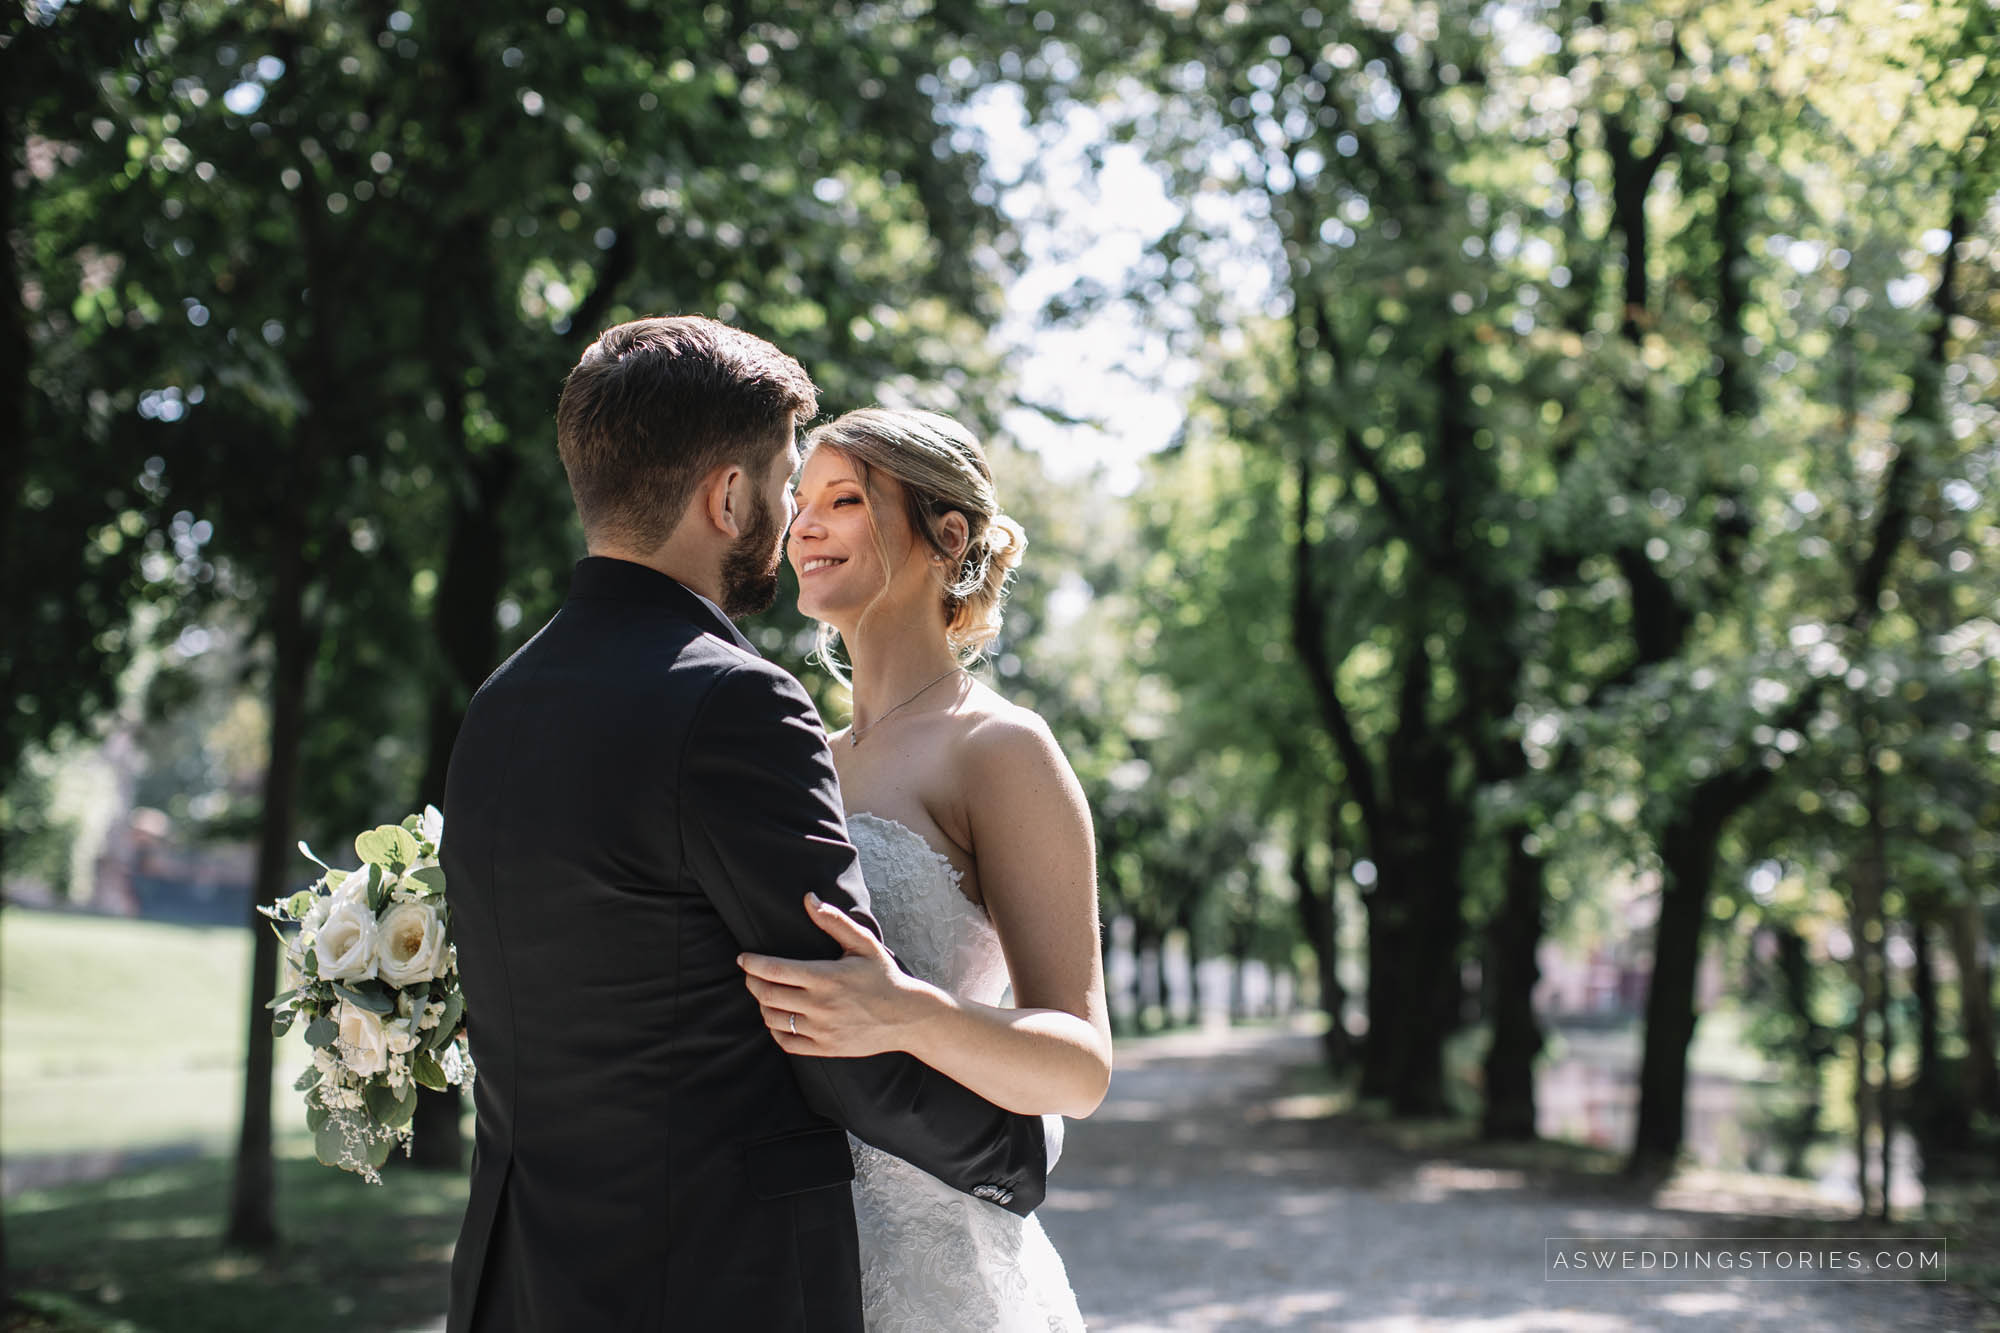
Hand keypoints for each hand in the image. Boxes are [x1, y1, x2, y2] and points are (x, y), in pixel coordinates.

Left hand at [737, 894, 939, 1056]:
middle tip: (750, 974)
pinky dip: (776, 1029)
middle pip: (767, 995)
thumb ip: (833, 921)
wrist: (906, 1017)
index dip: (752, 964)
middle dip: (752, 982)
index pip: (774, 970)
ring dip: (763, 1005)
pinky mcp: (825, 1048)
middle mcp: (820, 1006)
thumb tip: (808, 898)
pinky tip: (779, 1018)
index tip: (743, 959)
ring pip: (774, 1019)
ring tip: (765, 993)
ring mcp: (822, 1030)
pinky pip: (787, 1042)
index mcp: (826, 977)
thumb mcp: (863, 944)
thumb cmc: (883, 976)